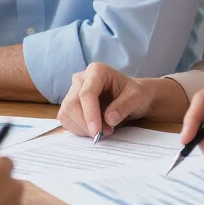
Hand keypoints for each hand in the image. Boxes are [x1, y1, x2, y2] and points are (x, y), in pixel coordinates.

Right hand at [58, 64, 176, 137]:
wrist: (131, 97)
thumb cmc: (134, 94)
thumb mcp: (136, 98)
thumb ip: (124, 106)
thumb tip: (108, 119)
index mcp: (97, 71)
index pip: (86, 93)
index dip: (90, 114)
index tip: (97, 132)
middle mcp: (81, 78)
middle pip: (72, 104)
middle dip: (86, 124)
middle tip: (104, 133)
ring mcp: (73, 91)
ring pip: (66, 113)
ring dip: (82, 128)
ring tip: (103, 130)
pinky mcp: (71, 104)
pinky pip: (67, 120)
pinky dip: (79, 129)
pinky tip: (93, 129)